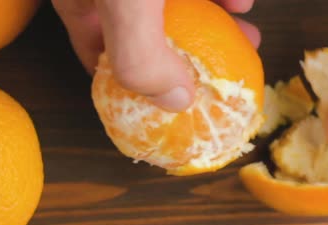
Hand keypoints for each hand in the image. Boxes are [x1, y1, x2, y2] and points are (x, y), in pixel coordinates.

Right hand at [52, 0, 259, 111]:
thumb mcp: (123, 3)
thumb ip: (140, 56)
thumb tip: (175, 102)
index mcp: (83, 3)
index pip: (96, 57)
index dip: (125, 87)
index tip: (157, 110)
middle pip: (145, 33)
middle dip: (183, 57)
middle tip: (216, 79)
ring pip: (173, 5)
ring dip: (212, 22)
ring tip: (244, 39)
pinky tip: (240, 0)